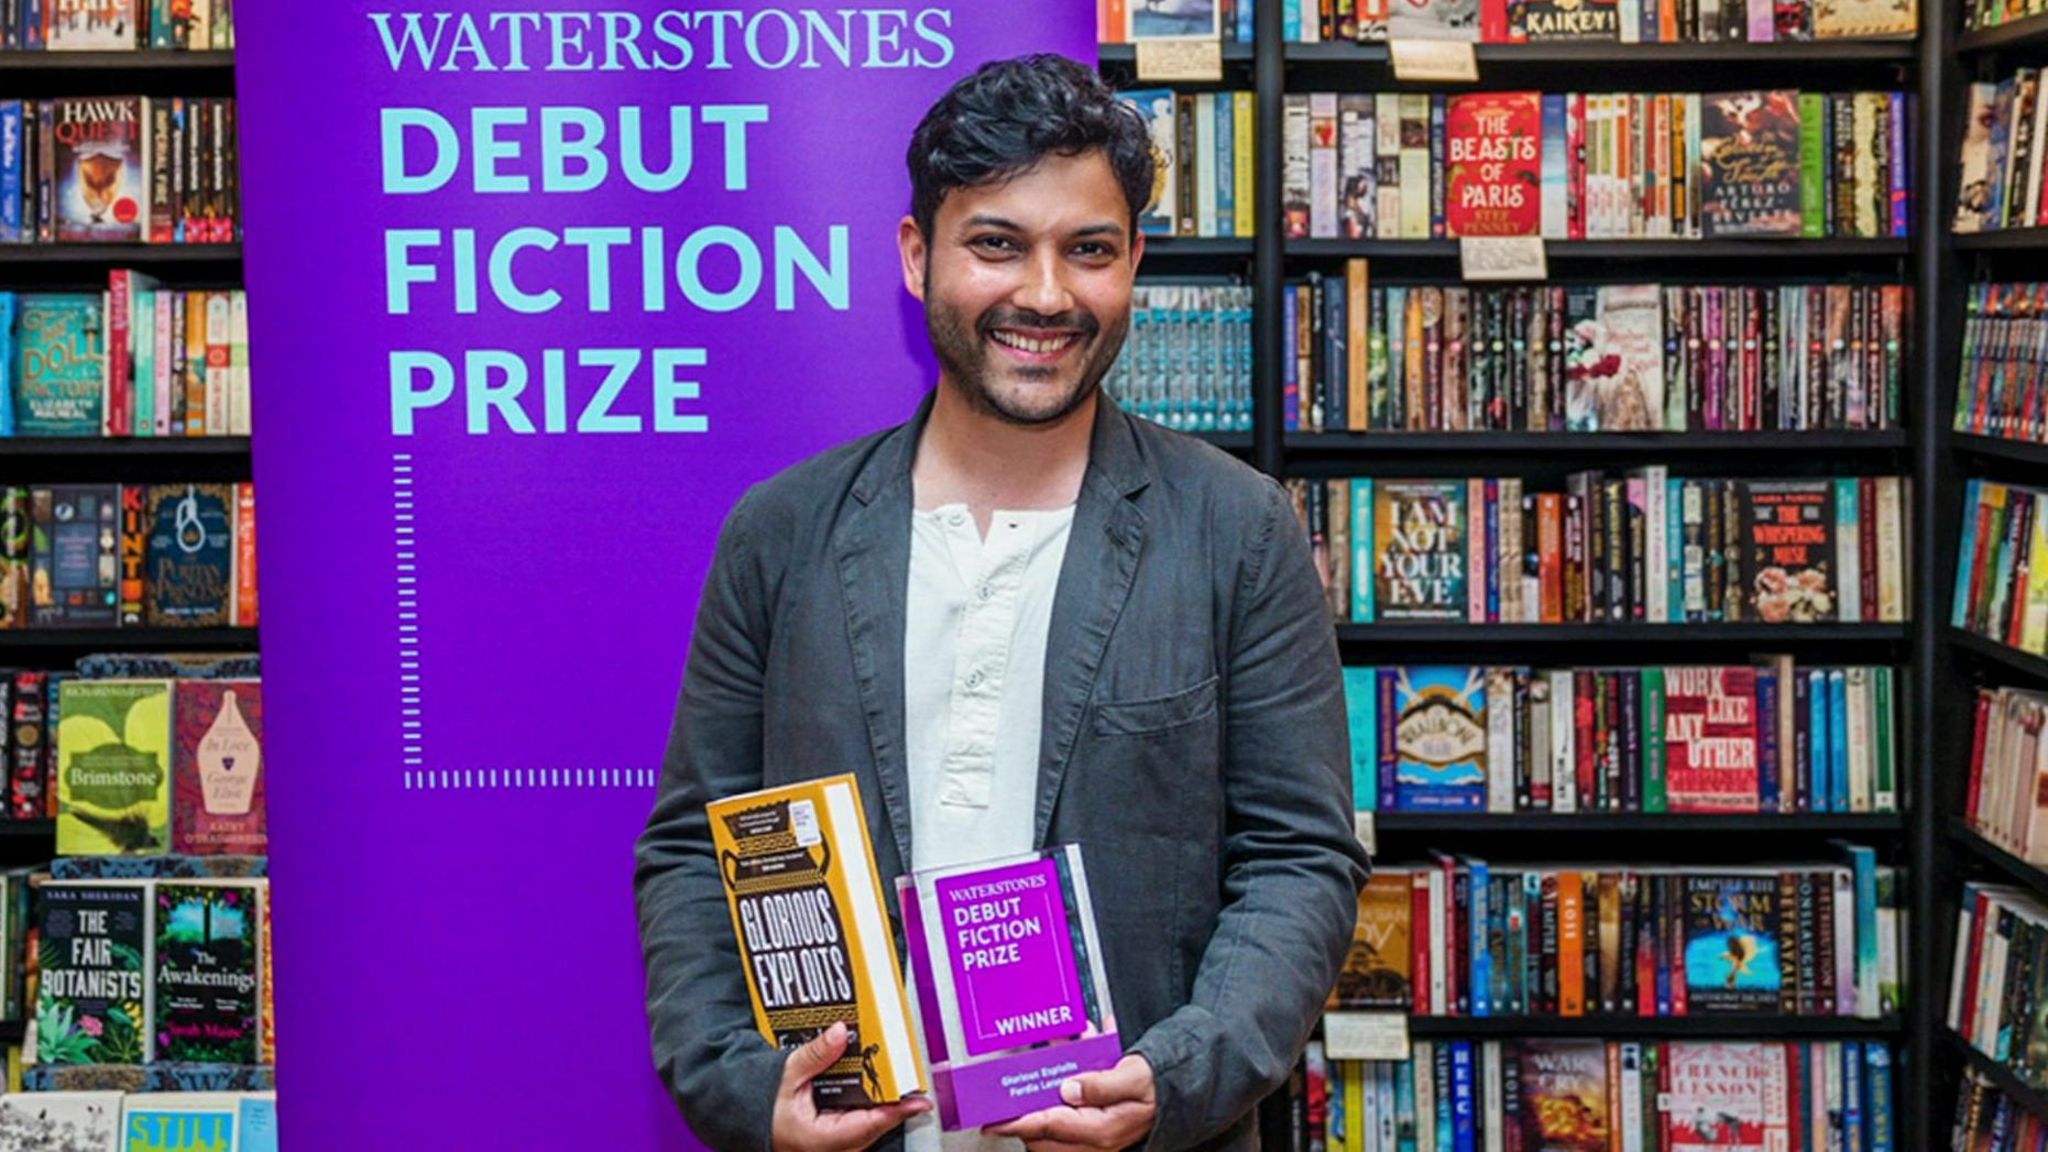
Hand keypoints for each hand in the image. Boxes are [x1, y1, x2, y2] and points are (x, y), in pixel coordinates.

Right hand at [771, 1022, 930, 1151]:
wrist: (740, 1122)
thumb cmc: (757, 1108)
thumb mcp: (785, 1076)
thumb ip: (815, 1055)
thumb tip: (840, 1032)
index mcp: (820, 1139)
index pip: (870, 1124)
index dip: (897, 1110)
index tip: (919, 1101)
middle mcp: (831, 1149)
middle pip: (874, 1126)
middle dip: (894, 1104)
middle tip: (912, 1083)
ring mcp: (832, 1147)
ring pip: (867, 1128)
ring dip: (881, 1106)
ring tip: (894, 1082)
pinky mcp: (830, 1140)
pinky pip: (856, 1126)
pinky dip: (866, 1109)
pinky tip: (868, 1089)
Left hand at [983, 1054, 1155, 1151]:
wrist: (1174, 1091)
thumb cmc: (1155, 1084)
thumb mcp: (1134, 1075)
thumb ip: (1101, 1082)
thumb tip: (1069, 1087)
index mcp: (1101, 1129)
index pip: (1048, 1127)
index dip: (1017, 1123)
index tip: (993, 1121)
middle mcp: (1092, 1138)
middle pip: (1042, 1134)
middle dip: (1022, 1117)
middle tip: (1005, 1101)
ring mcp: (1090, 1137)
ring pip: (1049, 1129)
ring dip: (1039, 1104)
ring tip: (1038, 1076)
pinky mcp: (1090, 1130)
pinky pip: (1062, 1120)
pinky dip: (1055, 1099)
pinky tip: (1064, 1066)